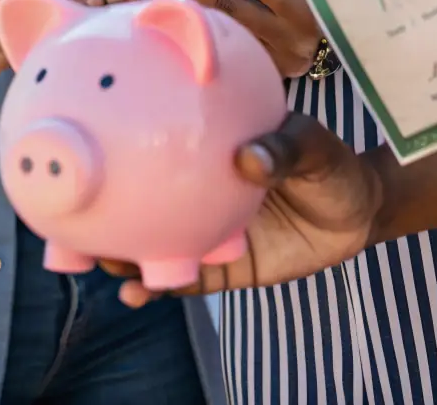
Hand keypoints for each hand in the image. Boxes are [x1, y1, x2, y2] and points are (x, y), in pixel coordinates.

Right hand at [101, 112, 382, 305]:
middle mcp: (196, 189)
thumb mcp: (314, 146)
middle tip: (79, 218)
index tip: (85, 145)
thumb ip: (284, 147)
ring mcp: (203, 229)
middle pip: (142, 198)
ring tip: (105, 258)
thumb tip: (248, 157)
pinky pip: (181, 280)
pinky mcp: (220, 269)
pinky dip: (156, 288)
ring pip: (152, 243)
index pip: (157, 144)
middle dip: (107, 209)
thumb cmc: (331, 164)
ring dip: (122, 253)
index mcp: (208, 149)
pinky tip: (136, 292)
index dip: (119, 147)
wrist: (357, 212)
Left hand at [149, 0, 321, 76]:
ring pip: (223, 34)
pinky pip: (225, 55)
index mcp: (301, 10)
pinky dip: (196, 39)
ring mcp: (273, 61)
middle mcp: (287, 38)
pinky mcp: (263, 76)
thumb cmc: (316, 3)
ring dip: (185, 14)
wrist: (342, 46)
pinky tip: (169, 26)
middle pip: (233, 10)